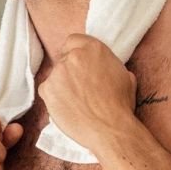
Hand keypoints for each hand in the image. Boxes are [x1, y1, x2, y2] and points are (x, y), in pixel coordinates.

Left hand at [37, 34, 136, 152]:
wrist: (110, 128)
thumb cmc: (120, 105)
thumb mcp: (124, 75)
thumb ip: (108, 65)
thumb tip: (104, 68)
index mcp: (93, 47)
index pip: (73, 41)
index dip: (75, 54)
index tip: (79, 66)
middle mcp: (73, 56)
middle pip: (63, 59)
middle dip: (69, 72)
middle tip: (79, 89)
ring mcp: (58, 72)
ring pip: (54, 76)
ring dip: (61, 85)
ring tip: (75, 102)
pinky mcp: (47, 89)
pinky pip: (46, 90)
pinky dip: (54, 98)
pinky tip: (67, 108)